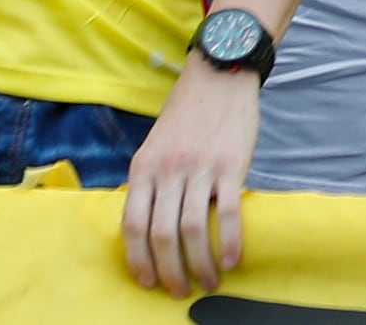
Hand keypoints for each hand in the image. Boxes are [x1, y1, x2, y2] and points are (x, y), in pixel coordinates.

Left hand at [120, 63, 259, 291]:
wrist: (220, 75)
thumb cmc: (188, 114)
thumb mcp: (155, 146)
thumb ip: (150, 183)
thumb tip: (148, 227)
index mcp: (143, 167)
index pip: (132, 225)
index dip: (138, 260)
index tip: (148, 281)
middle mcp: (167, 170)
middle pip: (160, 234)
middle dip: (169, 271)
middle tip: (179, 290)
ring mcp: (199, 167)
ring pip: (192, 229)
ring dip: (199, 264)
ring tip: (208, 281)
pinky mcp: (231, 164)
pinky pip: (227, 211)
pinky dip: (229, 241)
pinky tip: (233, 259)